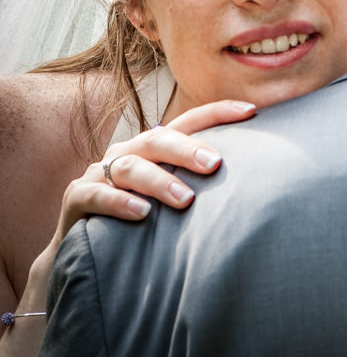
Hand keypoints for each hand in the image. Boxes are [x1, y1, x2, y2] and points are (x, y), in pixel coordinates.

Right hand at [55, 99, 255, 240]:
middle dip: (188, 149)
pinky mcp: (78, 198)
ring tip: (185, 200)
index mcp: (155, 145)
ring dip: (160, 181)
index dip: (218, 112)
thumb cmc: (142, 215)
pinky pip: (98, 196)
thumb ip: (200, 181)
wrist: (84, 247)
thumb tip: (257, 179)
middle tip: (215, 164)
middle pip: (160, 139)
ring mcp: (102, 172)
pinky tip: (142, 213)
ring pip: (132, 167)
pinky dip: (120, 203)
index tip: (251, 111)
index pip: (189, 121)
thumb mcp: (171, 193)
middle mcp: (129, 151)